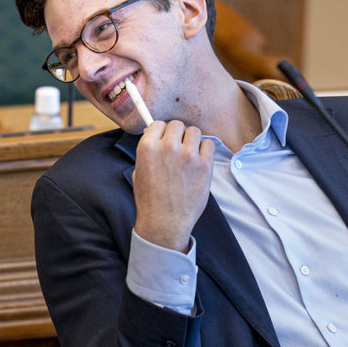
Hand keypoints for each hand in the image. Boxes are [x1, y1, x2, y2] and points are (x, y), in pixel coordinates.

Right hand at [132, 120, 214, 252]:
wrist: (165, 222)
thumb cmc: (150, 201)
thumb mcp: (138, 172)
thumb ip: (148, 153)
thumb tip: (155, 138)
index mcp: (148, 147)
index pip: (159, 124)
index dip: (162, 132)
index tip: (165, 139)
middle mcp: (168, 147)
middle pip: (178, 125)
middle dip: (178, 135)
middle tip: (178, 148)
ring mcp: (188, 155)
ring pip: (195, 132)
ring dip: (192, 141)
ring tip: (189, 156)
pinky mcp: (204, 164)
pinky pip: (209, 144)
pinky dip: (205, 150)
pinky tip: (199, 162)